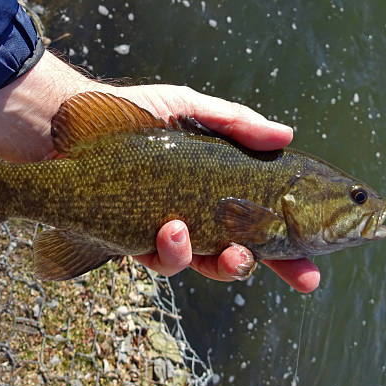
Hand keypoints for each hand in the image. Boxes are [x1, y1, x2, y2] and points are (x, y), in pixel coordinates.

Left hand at [116, 84, 319, 292]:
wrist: (69, 125)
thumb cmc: (132, 114)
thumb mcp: (190, 108)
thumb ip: (236, 124)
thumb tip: (287, 135)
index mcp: (215, 185)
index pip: (261, 218)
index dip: (290, 243)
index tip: (316, 262)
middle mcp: (195, 212)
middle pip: (243, 250)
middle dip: (276, 267)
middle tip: (303, 276)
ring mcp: (166, 230)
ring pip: (205, 263)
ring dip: (226, 263)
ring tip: (231, 250)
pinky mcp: (134, 241)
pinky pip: (163, 260)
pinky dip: (175, 250)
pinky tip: (172, 229)